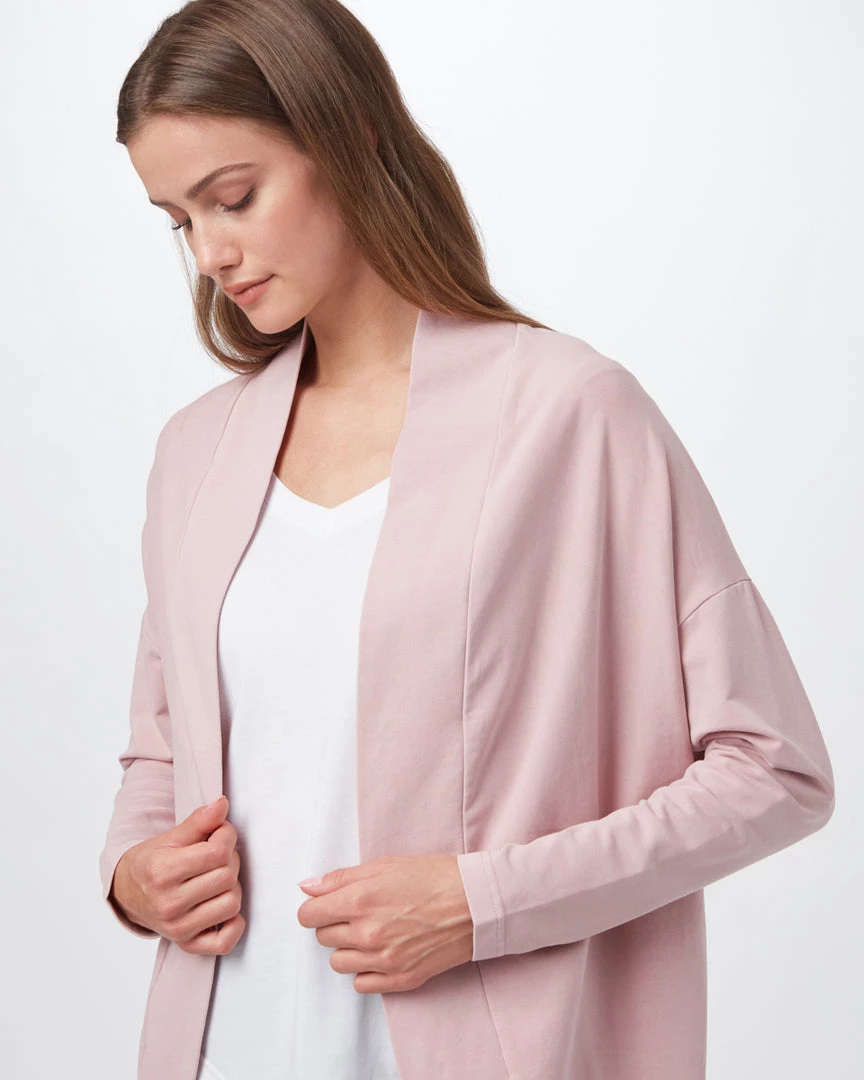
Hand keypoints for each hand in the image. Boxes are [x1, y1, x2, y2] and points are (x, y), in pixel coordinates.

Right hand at [110, 795, 245, 954]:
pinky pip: (225, 942)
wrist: (128, 893)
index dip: (227, 836)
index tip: (220, 833)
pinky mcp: (187, 944)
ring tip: (217, 879)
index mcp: (163, 872)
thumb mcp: (171, 837)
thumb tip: (222, 804)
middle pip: (227, 877)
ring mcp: (178, 927)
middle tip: (217, 856)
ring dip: (232, 887)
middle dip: (229, 860)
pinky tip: (221, 905)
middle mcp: (169, 904)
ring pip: (231, 904)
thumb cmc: (152, 862)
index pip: (217, 852)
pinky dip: (233, 924)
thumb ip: (199, 821)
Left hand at [296, 854, 473, 993]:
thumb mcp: (386, 865)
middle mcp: (368, 933)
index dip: (315, 908)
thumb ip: (341, 878)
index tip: (327, 905)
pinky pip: (361, 984)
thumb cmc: (434, 877)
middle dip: (335, 924)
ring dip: (347, 948)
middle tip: (358, 913)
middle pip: (323, 938)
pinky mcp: (401, 978)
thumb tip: (308, 887)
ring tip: (370, 932)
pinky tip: (380, 953)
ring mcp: (385, 960)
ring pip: (338, 963)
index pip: (309, 916)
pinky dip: (365, 970)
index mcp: (360, 901)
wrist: (476, 903)